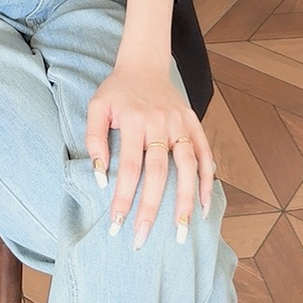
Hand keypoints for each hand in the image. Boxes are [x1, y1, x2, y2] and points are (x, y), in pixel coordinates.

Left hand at [86, 63, 215, 249]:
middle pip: (158, 172)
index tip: (117, 225)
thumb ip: (95, 139)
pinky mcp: (193, 123)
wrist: (144, 63)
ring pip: (187, 166)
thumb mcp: (97, 107)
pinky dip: (207, 181)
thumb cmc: (117, 89)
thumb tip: (101, 176)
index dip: (124, 198)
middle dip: (151, 209)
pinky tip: (203, 206)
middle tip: (143, 239)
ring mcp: (180, 123)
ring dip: (185, 201)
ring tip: (181, 231)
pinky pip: (205, 154)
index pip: (129, 167)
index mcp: (134, 120)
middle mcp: (160, 123)